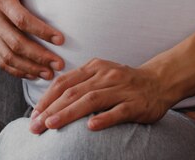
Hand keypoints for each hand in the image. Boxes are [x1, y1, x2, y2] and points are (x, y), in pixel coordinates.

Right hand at [0, 0, 64, 79]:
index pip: (21, 19)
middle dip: (39, 56)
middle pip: (16, 43)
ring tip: (50, 74)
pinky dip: (18, 72)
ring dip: (30, 68)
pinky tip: (34, 75)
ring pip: (9, 57)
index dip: (41, 31)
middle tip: (59, 63)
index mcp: (1, 1)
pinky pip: (2, 62)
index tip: (60, 39)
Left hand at [28, 58, 172, 133]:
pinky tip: (90, 126)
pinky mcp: (135, 104)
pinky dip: (104, 118)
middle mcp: (105, 76)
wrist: (159, 81)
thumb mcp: (100, 75)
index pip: (64, 82)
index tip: (34, 114)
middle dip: (51, 109)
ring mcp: (121, 89)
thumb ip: (80, 83)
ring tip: (52, 124)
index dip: (47, 98)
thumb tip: (51, 101)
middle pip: (73, 92)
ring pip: (91, 100)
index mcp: (94, 68)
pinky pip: (118, 111)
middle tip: (35, 126)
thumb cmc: (124, 82)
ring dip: (69, 113)